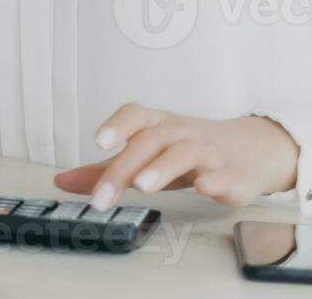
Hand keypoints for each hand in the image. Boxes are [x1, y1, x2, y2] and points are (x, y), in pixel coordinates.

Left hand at [54, 103, 299, 208]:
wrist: (251, 151)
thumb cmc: (187, 151)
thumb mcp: (146, 156)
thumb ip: (105, 170)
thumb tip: (61, 180)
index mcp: (159, 125)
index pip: (135, 115)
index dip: (116, 125)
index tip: (98, 142)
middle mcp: (181, 133)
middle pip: (151, 141)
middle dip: (124, 168)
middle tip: (102, 197)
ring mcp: (209, 153)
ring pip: (185, 153)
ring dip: (162, 168)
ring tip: (142, 187)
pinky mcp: (233, 176)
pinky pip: (224, 175)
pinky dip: (214, 180)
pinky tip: (203, 187)